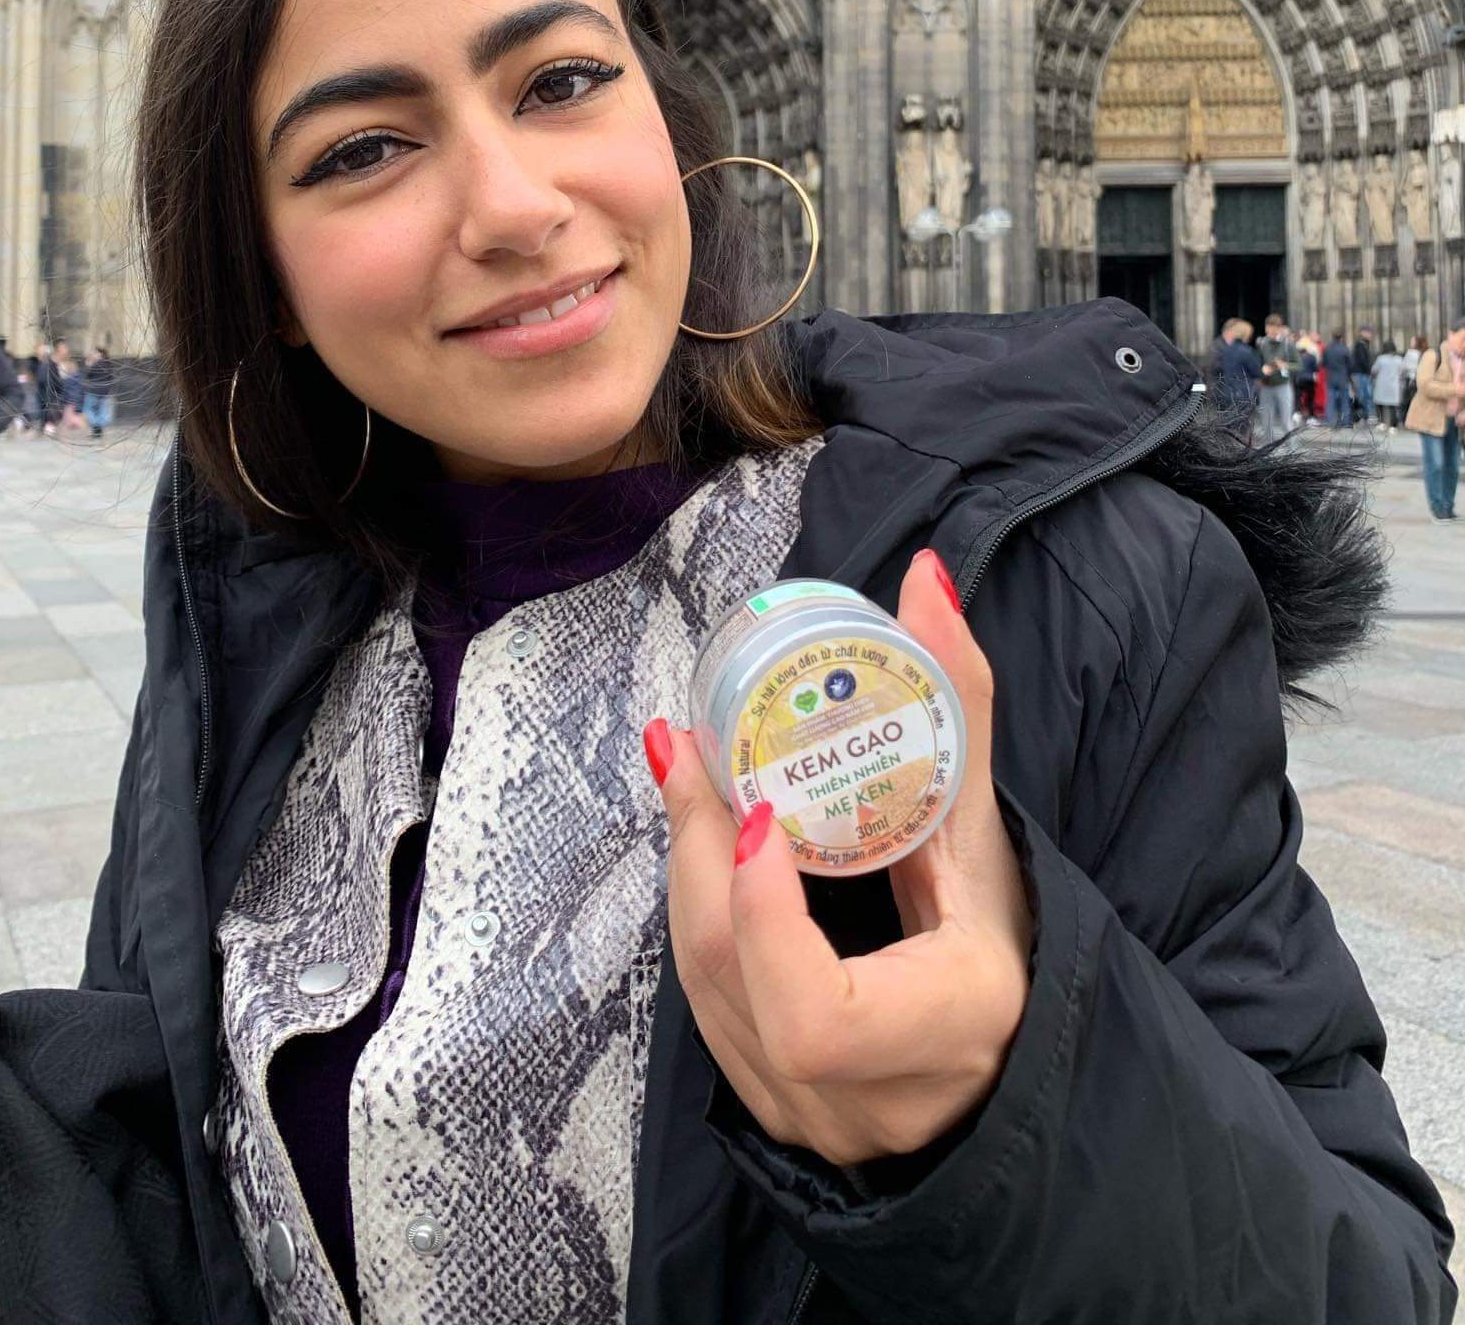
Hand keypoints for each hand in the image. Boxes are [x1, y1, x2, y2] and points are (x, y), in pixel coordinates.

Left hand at [643, 549, 1032, 1168]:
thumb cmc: (1004, 939)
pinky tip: (702, 840)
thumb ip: (958, 703)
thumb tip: (927, 576)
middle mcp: (869, 1097)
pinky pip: (708, 1005)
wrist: (1001, 1054)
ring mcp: (810, 1115)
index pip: (817, 1014)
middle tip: (691, 749)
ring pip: (706, 994)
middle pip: (738, 983)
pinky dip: (698, 913)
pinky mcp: (770, 1104)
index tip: (757, 814)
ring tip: (689, 771)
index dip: (765, 919)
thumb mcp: (988, 829)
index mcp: (945, 1028)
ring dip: (686, 874)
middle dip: (699, 857)